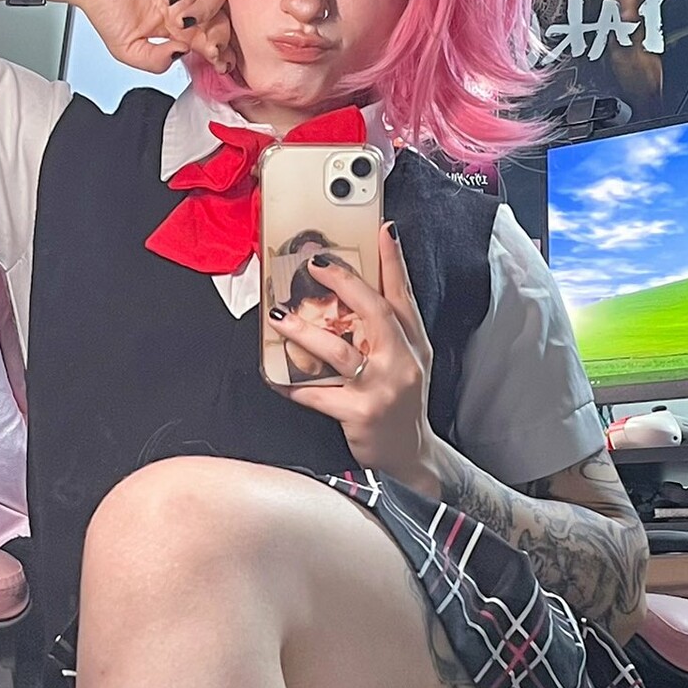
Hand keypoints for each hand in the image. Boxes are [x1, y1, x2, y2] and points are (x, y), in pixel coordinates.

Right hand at [68, 0, 233, 76]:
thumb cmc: (104, 7)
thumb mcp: (128, 49)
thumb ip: (155, 61)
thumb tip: (182, 54)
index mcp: (180, 25)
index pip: (212, 39)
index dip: (219, 52)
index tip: (217, 62)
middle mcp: (188, 1)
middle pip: (222, 17)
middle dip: (217, 35)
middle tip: (205, 44)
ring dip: (203, 11)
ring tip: (178, 19)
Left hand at [269, 225, 436, 478]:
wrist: (411, 455)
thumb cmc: (401, 403)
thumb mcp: (409, 362)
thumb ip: (390, 330)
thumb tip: (359, 294)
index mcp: (413, 343)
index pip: (403, 295)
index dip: (394, 262)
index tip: (383, 231)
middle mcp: (401, 360)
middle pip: (374, 312)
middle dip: (344, 283)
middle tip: (315, 264)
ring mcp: (381, 388)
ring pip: (338, 350)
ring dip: (303, 331)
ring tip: (278, 316)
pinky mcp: (359, 413)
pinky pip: (317, 394)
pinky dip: (292, 384)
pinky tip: (274, 376)